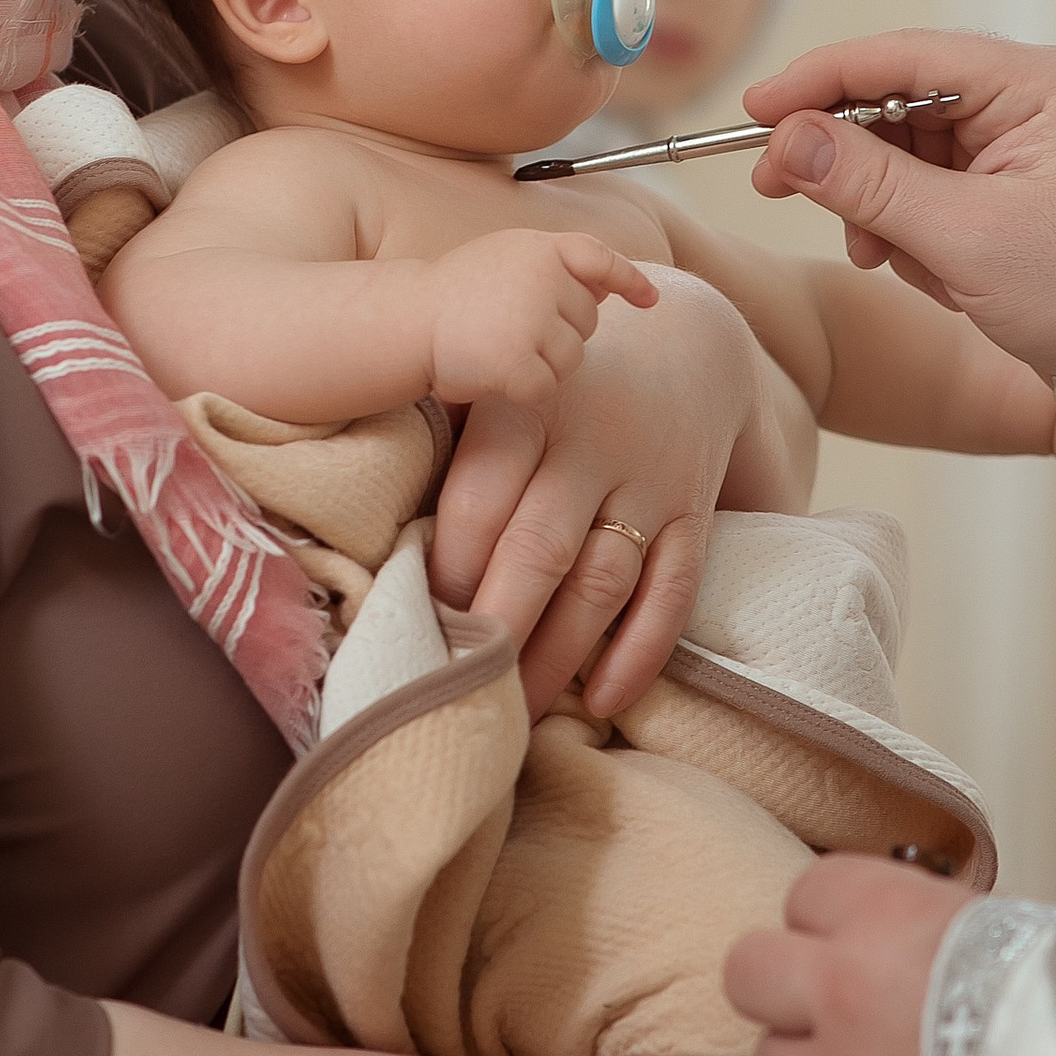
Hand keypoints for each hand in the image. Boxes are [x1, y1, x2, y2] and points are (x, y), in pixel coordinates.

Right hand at [425, 230, 657, 410]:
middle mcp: (543, 277)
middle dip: (559, 335)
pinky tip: (493, 374)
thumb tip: (607, 288)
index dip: (628, 279)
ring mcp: (533, 317)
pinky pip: (546, 388)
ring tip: (497, 349)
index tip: (650, 300)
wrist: (404, 321)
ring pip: (571, 359)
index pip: (598, 258)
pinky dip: (523, 391)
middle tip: (507, 331)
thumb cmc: (451, 298)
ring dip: (542, 365)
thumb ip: (552, 268)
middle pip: (587, 321)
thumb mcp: (503, 261)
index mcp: (539, 247)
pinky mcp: (519, 359)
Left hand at [428, 268, 775, 719]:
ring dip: (557, 656)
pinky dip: (641, 652)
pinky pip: (674, 591)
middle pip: (539, 549)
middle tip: (452, 692)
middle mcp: (593, 440)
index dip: (445, 569)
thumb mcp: (500, 379)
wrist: (687, 343)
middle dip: (494, 628)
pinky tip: (602, 700)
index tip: (412, 625)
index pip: (480, 497)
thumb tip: (360, 511)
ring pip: (602, 581)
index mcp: (527, 405)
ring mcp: (651, 480)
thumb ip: (441, 429)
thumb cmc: (557, 382)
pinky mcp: (695, 513)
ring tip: (513, 713)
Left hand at [723, 853, 961, 1055]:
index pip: (809, 892)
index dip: (841, 918)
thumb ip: (936, 930)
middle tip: (835, 1005)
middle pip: (749, 971)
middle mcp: (848, 997)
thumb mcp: (1014, 936)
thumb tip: (904, 934)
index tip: (870, 938)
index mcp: (891, 919)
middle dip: (786, 985)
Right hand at [744, 31, 1055, 387]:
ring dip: (883, 208)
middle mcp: (1035, 97)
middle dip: (848, 159)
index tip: (754, 111)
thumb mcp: (967, 242)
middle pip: (899, 101)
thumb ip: (870, 184)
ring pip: (908, 151)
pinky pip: (935, 188)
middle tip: (780, 189)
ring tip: (895, 263)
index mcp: (1039, 84)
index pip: (904, 57)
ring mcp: (1028, 141)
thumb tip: (787, 141)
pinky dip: (915, 231)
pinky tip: (930, 275)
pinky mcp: (1019, 184)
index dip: (819, 79)